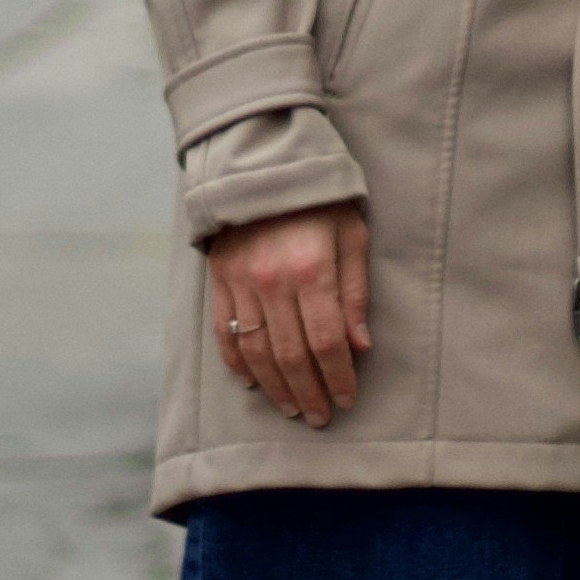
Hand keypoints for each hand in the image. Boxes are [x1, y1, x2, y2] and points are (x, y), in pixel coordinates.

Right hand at [204, 201, 369, 426]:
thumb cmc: (320, 200)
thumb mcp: (352, 235)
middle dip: (308, 392)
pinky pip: (225, 332)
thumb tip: (360, 346)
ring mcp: (241, 282)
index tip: (347, 399)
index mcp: (312, 270)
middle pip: (291, 355)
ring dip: (275, 387)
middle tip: (320, 417)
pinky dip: (238, 363)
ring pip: (256, 351)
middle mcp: (273, 281)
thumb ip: (355, 292)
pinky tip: (253, 383)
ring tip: (291, 408)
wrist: (264, 161)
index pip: (327, 341)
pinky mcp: (220, 278)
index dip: (338, 377)